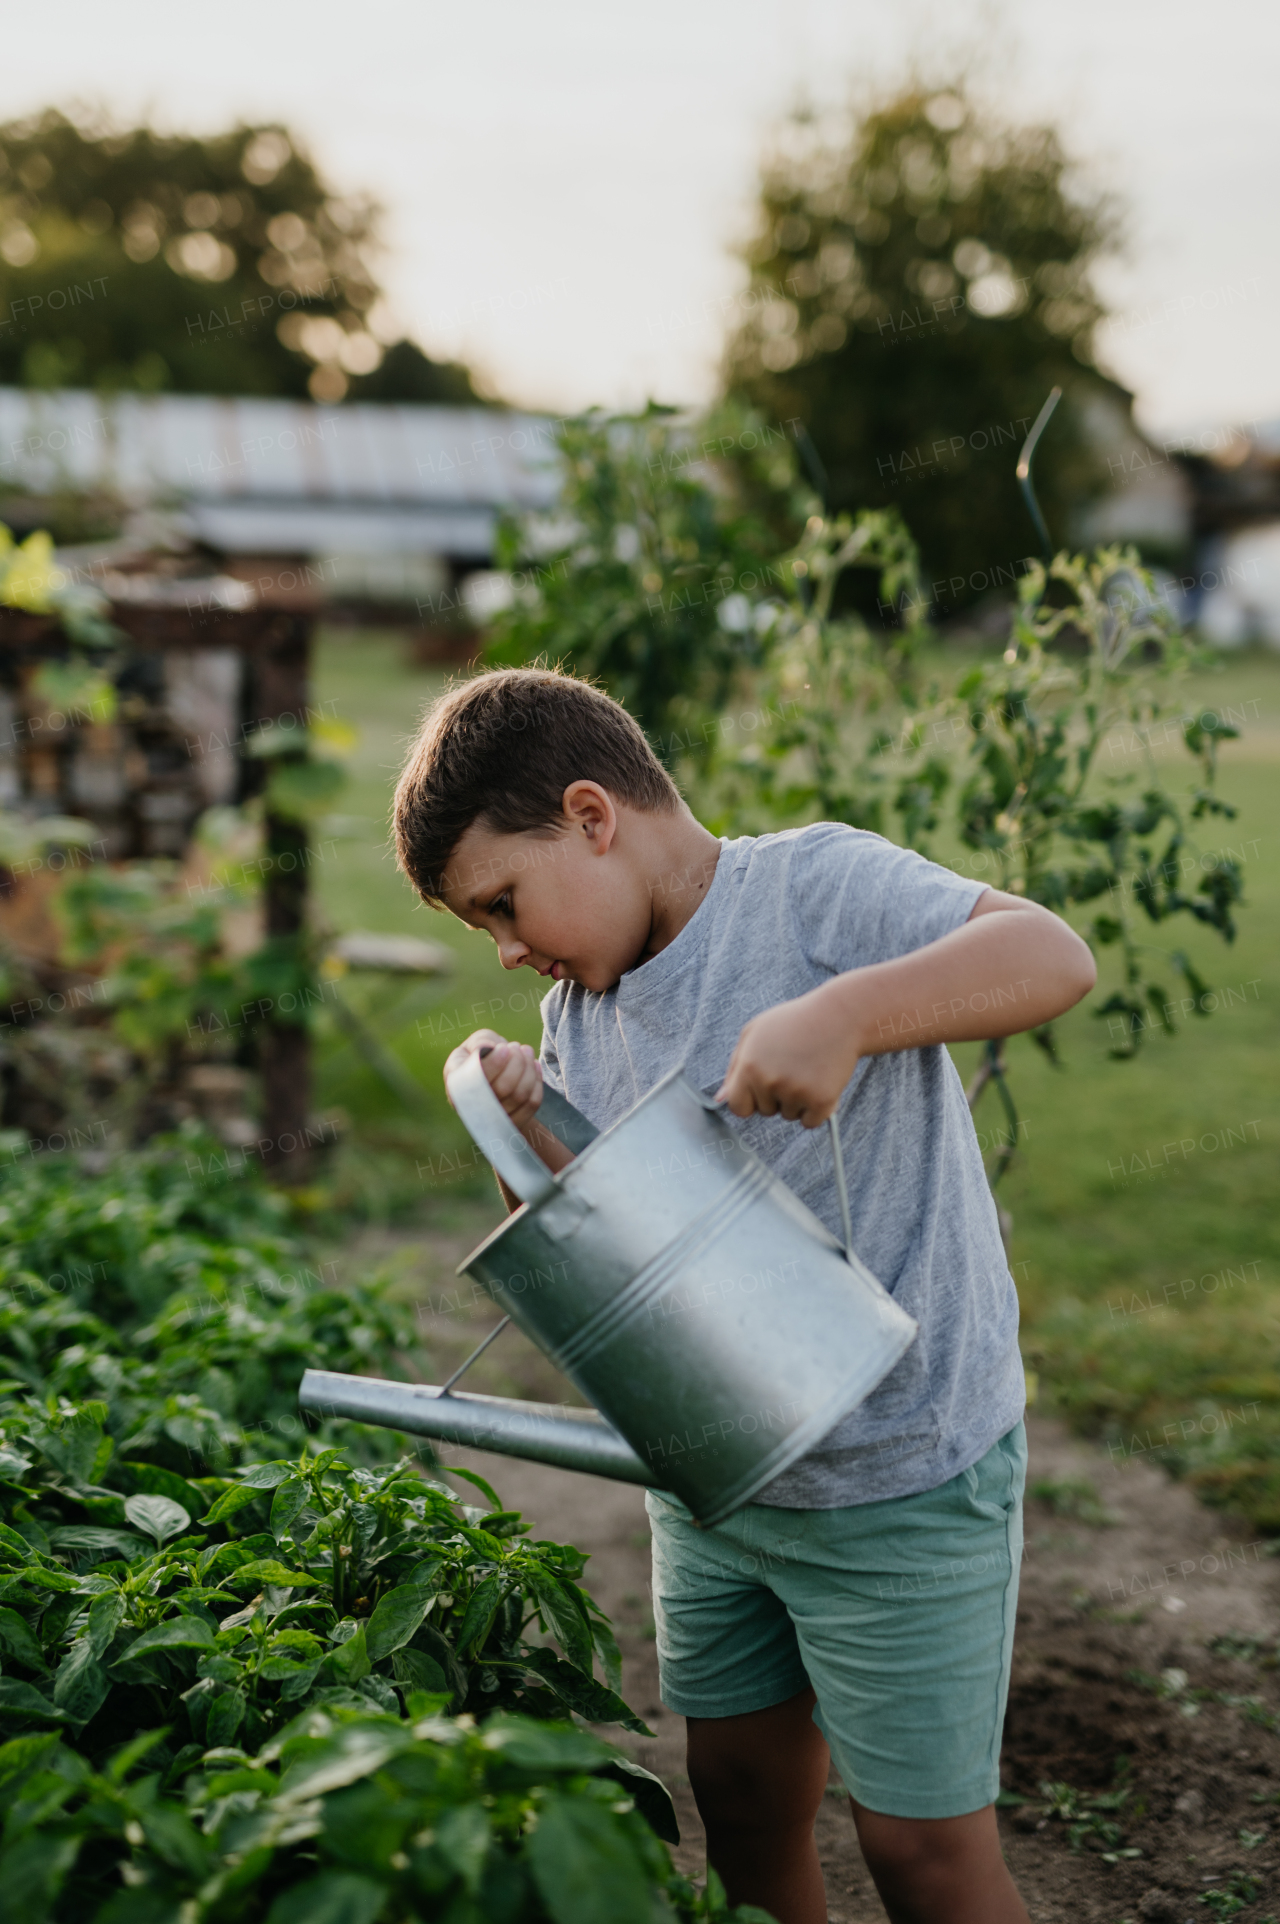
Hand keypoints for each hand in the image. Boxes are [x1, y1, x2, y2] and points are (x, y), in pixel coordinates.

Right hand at [444, 1028, 543, 1132]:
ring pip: (519, 1096)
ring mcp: (494, 1118)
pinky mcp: (514, 1121)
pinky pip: (532, 1103)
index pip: (477, 1080)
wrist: (496, 1073)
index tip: (505, 1047)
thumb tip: (486, 1048)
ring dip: (528, 1069)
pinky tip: (534, 1066)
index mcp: (457, 1085)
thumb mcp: (475, 1043)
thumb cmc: (483, 1055)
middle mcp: (472, 1108)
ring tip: (526, 1052)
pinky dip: (537, 1081)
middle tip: (517, 1047)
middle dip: (516, 1063)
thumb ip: (479, 1042)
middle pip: (502, 1089)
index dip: (495, 1063)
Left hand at [715, 985, 860, 1126]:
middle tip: (792, 1067)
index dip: (749, 1101)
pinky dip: (817, 1109)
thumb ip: (734, 1067)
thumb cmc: (794, 1022)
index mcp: (749, 1066)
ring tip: (808, 1069)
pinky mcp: (821, 1101)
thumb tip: (720, 1099)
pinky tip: (821, 1082)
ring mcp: (796, 1092)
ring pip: (789, 1115)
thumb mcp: (755, 1033)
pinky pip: (811, 1122)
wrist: (839, 1017)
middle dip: (776, 1096)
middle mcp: (770, 1082)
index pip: (738, 1107)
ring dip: (798, 1100)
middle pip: (765, 1111)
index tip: (760, 1092)